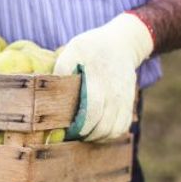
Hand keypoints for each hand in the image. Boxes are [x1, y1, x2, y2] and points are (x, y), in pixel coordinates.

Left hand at [53, 13, 153, 141]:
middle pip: (102, 126)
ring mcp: (124, 99)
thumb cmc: (92, 47)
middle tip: (70, 133)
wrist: (122, 44)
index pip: (91, 112)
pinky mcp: (129, 104)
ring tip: (82, 133)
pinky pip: (122, 127)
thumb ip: (62, 68)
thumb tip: (50, 89)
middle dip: (84, 135)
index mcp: (98, 79)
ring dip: (97, 137)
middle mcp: (114, 92)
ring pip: (113, 131)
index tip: (65, 129)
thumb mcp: (73, 49)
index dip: (78, 126)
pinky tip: (96, 130)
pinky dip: (109, 134)